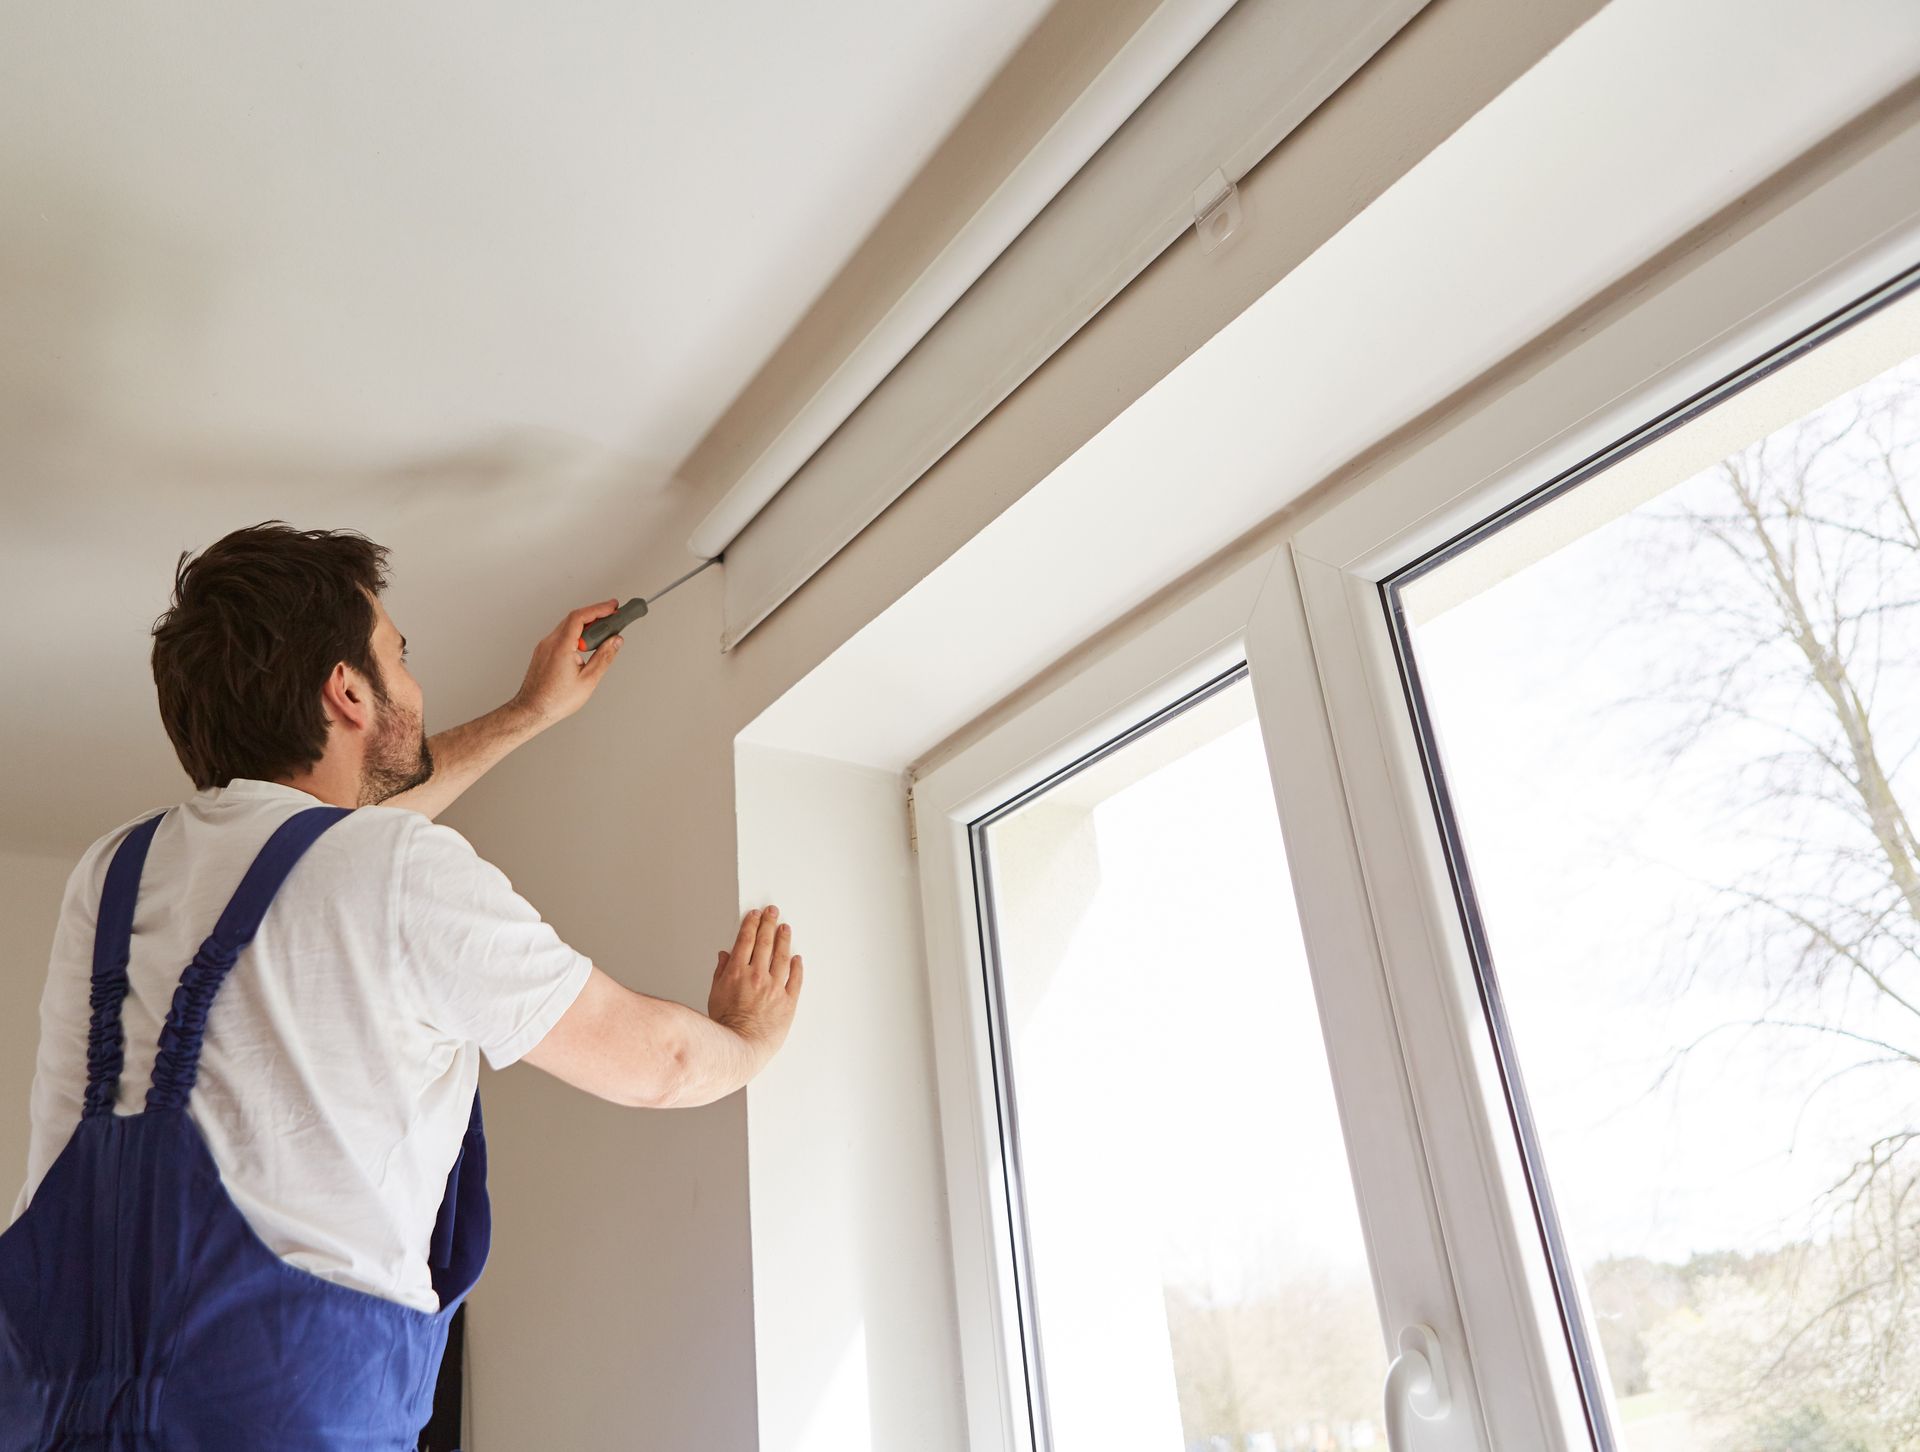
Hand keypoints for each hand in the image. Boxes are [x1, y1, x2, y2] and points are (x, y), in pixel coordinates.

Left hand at [511, 599, 625, 726]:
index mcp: (561, 646)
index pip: (580, 617)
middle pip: (574, 619)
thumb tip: (615, 641)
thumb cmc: (555, 700)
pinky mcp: (543, 653)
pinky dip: (576, 635)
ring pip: (567, 627)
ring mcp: (544, 647)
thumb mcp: (588, 680)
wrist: (531, 710)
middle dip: (596, 616)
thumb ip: (604, 657)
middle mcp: (550, 642)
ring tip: (602, 636)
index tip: (613, 607)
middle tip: (613, 619)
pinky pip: (561, 636)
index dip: (599, 608)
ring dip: (586, 627)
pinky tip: (585, 646)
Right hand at [709, 905, 802, 1059]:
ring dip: (784, 940)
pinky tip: (797, 958)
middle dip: (769, 924)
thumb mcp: (715, 994)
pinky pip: (796, 980)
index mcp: (737, 972)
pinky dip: (797, 967)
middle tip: (773, 912)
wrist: (739, 1047)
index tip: (755, 915)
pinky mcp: (788, 1002)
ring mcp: (775, 988)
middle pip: (765, 943)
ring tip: (785, 928)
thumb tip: (725, 955)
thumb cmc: (724, 1025)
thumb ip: (721, 972)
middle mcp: (757, 976)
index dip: (751, 924)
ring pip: (782, 957)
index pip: (746, 940)